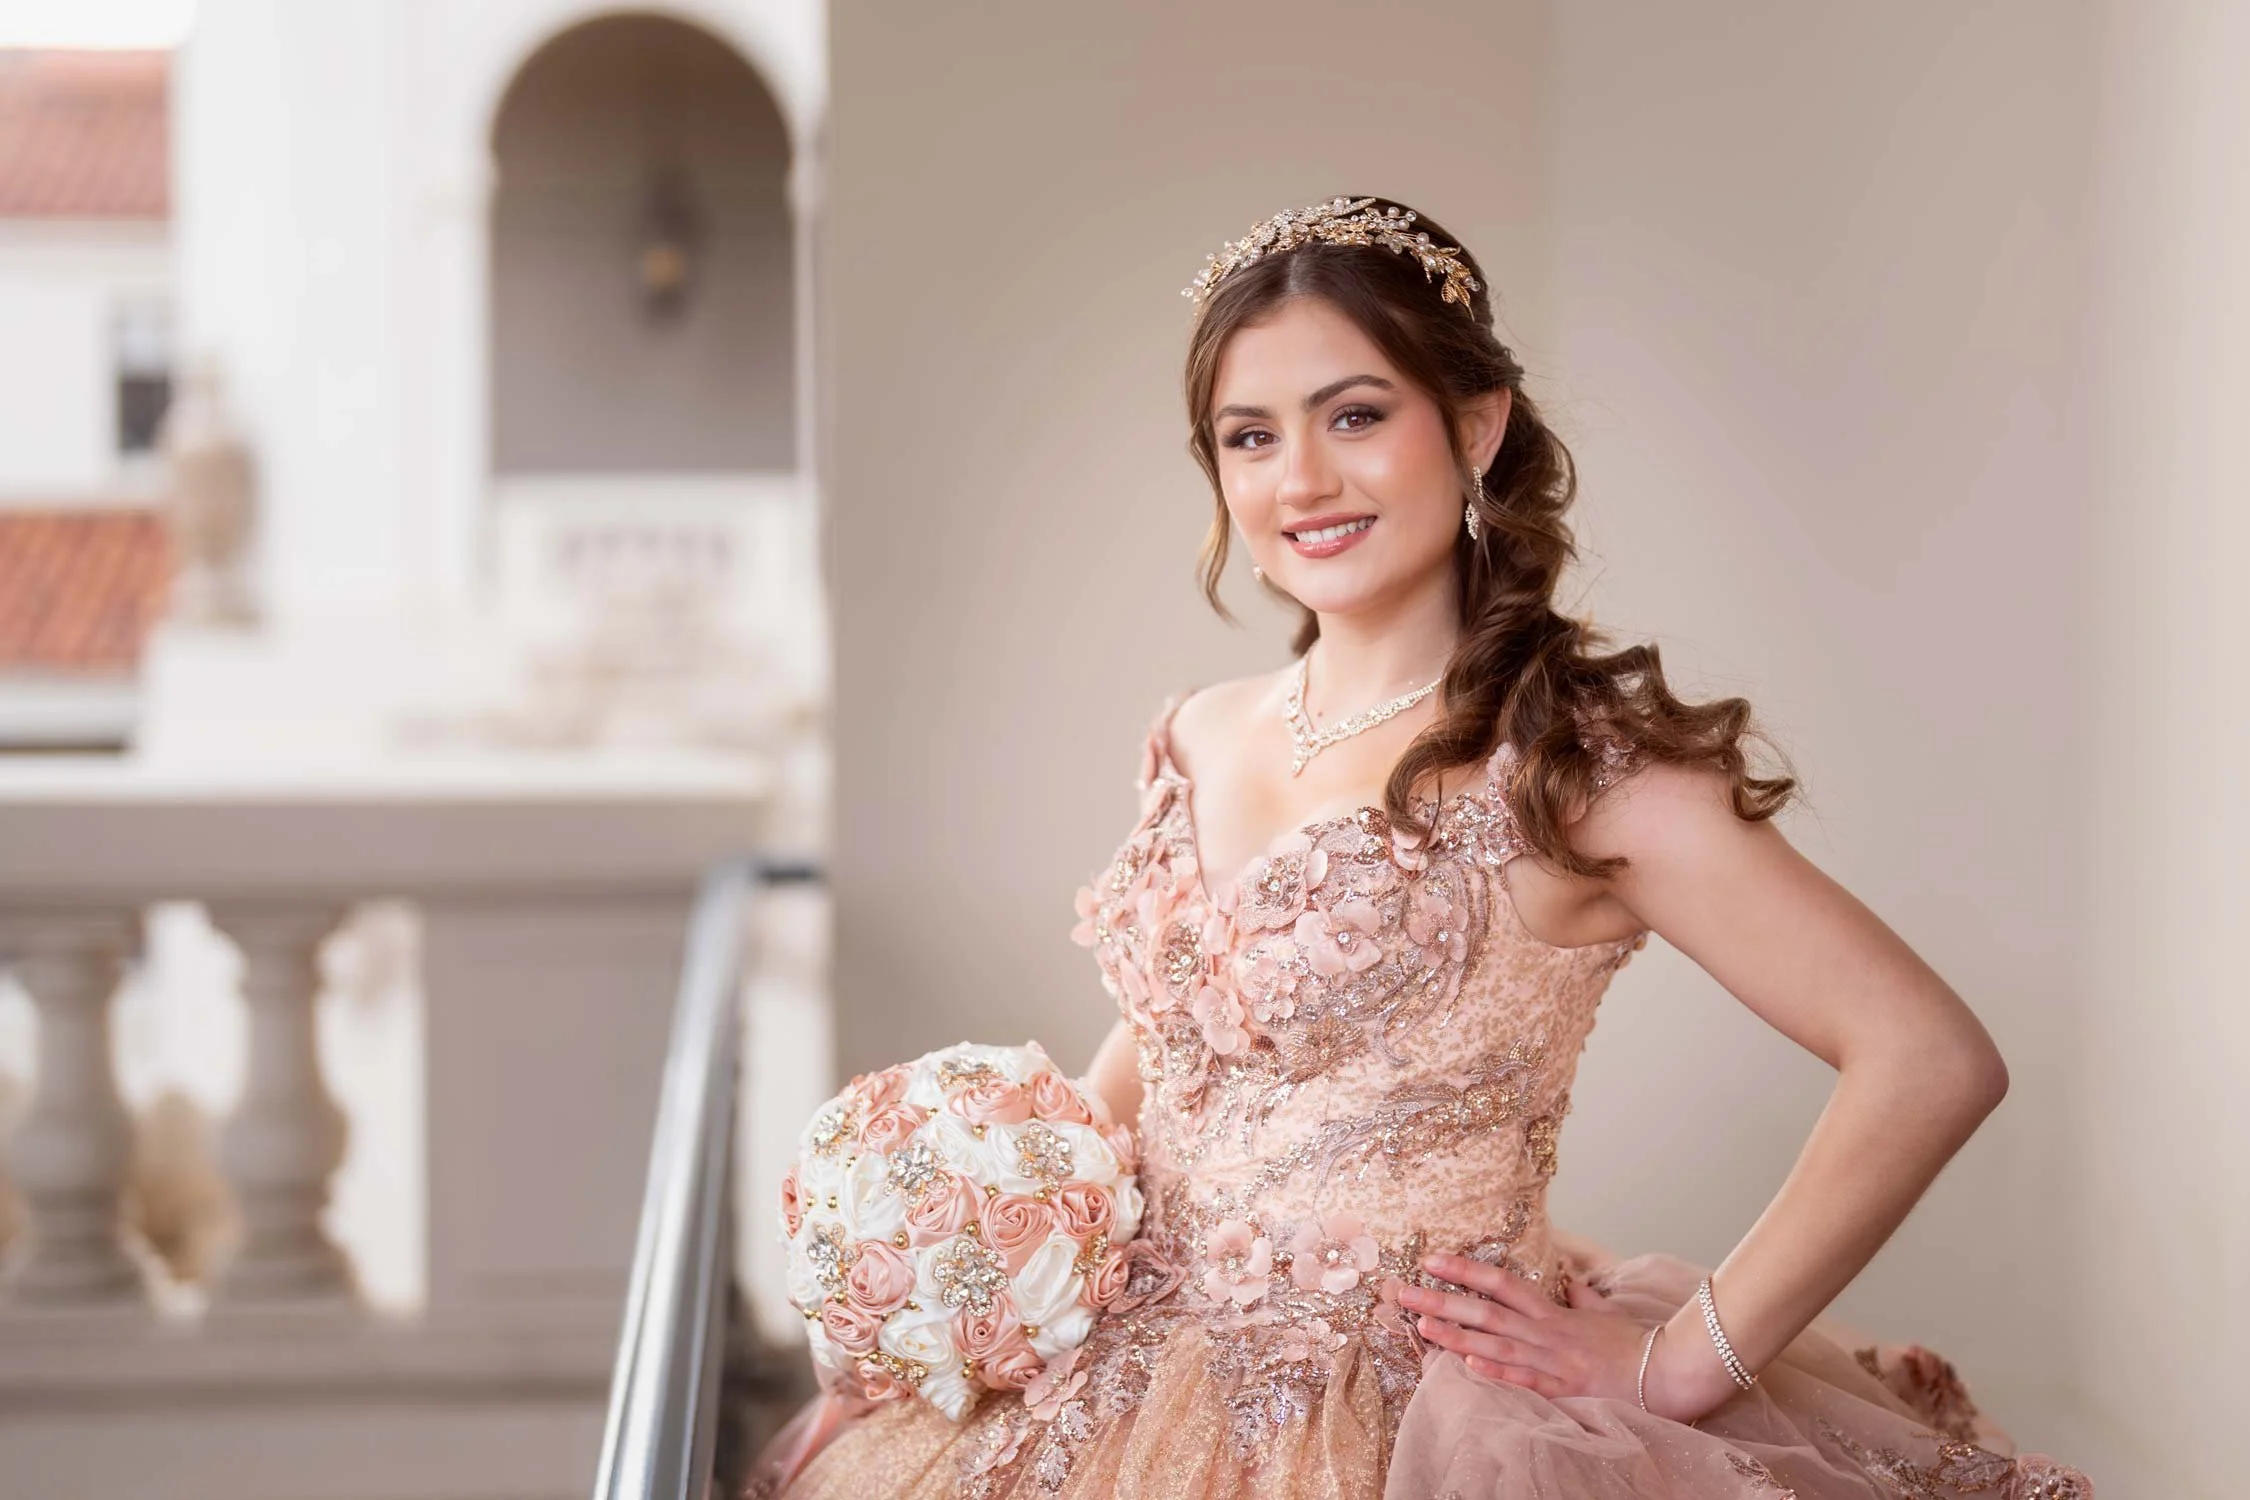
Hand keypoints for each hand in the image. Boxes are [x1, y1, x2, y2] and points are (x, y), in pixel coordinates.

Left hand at [1396, 1252, 1733, 1421]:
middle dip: (1441, 1301)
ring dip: (1456, 1336)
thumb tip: (1570, 1277)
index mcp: (1553, 1313)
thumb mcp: (1605, 1312)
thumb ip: (1582, 1296)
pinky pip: (1525, 1381)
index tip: (1431, 1260)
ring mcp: (1552, 1363)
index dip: (1465, 1269)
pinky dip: (1496, 1372)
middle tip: (1402, 1292)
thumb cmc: (1638, 1344)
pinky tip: (1468, 1366)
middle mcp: (1546, 1333)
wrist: (1671, 1370)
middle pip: (1485, 1312)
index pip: (1500, 1283)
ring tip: (1420, 1326)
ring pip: (1495, 1344)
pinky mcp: (1564, 1391)